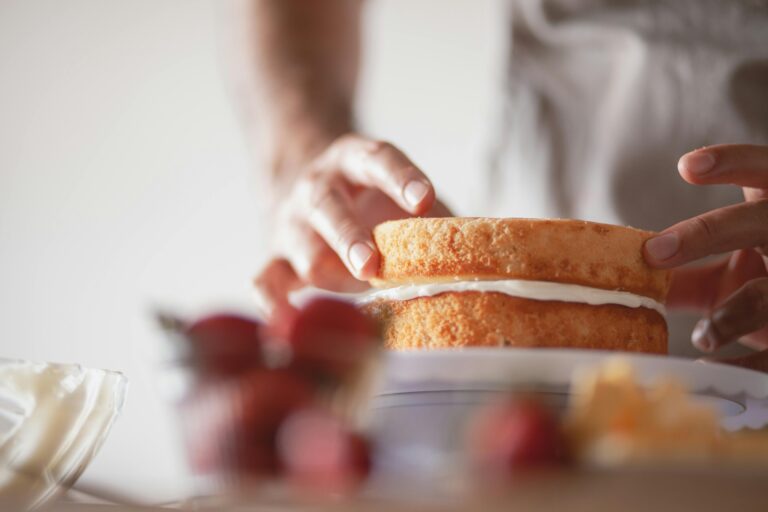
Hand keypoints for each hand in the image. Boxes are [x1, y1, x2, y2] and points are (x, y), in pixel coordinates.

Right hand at [254, 134, 450, 319]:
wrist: (312, 186)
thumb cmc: (374, 201)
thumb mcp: (403, 196)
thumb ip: (440, 220)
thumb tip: (499, 256)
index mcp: (354, 160)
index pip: (377, 158)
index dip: (400, 177)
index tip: (424, 199)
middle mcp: (317, 185)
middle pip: (327, 205)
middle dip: (349, 235)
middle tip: (372, 264)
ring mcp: (292, 221)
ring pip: (298, 244)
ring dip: (321, 269)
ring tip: (346, 293)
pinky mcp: (277, 255)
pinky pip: (266, 277)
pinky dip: (271, 299)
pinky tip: (283, 319)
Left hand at [644, 144, 767, 353]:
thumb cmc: (766, 274)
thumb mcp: (737, 256)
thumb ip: (690, 256)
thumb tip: (620, 266)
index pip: (763, 169)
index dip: (731, 163)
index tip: (685, 165)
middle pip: (757, 223)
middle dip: (707, 234)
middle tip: (654, 252)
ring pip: (767, 295)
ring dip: (731, 315)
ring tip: (702, 335)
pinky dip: (745, 365)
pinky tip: (711, 370)